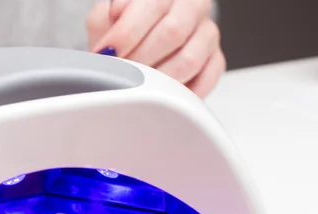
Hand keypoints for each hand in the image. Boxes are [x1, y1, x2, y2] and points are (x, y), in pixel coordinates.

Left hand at [87, 0, 224, 97]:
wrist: (138, 48)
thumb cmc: (124, 35)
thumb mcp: (106, 20)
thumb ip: (107, 16)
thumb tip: (115, 14)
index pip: (153, 5)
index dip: (127, 32)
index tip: (107, 52)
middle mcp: (192, 7)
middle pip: (173, 31)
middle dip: (141, 58)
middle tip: (122, 73)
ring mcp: (207, 34)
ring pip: (189, 59)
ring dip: (158, 79)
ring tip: (138, 86)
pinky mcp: (215, 61)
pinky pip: (205, 79)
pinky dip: (180, 92)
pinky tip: (162, 95)